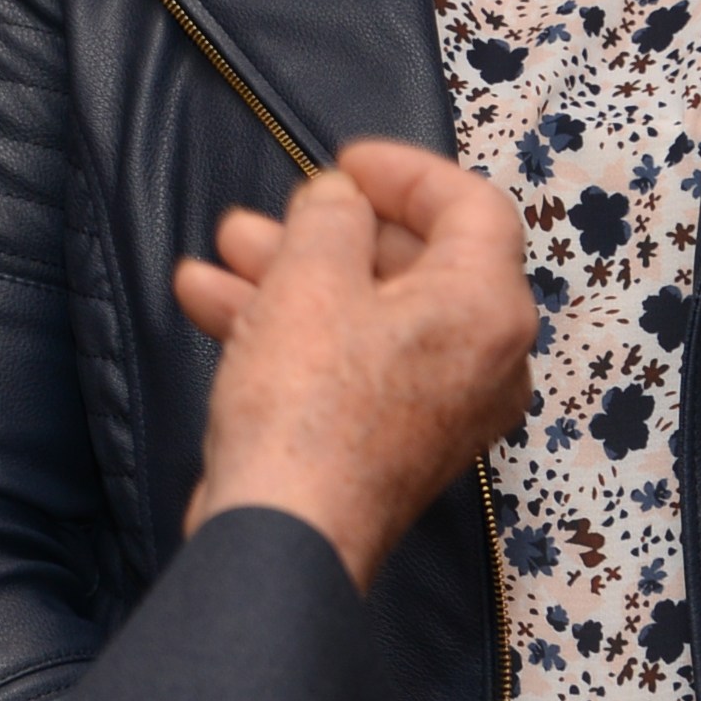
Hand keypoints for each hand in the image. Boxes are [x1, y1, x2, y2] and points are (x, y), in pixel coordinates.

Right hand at [183, 141, 534, 589]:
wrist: (282, 536)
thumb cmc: (309, 405)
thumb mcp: (312, 277)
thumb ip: (332, 217)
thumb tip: (341, 203)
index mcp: (489, 307)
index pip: (472, 206)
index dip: (405, 173)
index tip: (344, 163)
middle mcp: (483, 358)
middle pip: (412, 264)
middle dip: (324, 232)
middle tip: (262, 217)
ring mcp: (440, 407)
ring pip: (368, 315)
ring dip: (290, 277)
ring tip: (219, 254)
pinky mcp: (392, 443)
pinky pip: (352, 364)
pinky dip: (293, 331)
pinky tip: (212, 305)